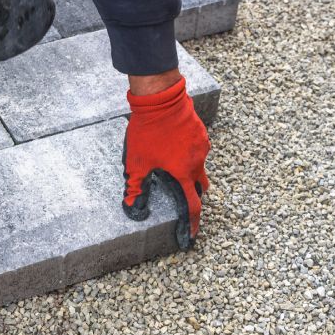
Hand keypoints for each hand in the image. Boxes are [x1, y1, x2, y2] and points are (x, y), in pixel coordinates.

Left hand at [122, 75, 209, 249]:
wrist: (161, 100)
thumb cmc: (148, 132)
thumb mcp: (136, 163)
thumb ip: (135, 187)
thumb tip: (132, 207)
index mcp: (183, 173)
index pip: (193, 205)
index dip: (193, 222)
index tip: (192, 234)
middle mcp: (197, 161)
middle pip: (199, 186)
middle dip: (193, 194)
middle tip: (180, 196)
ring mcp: (202, 146)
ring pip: (199, 166)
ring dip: (189, 171)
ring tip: (171, 165)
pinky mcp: (201, 132)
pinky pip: (198, 149)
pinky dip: (189, 154)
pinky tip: (174, 147)